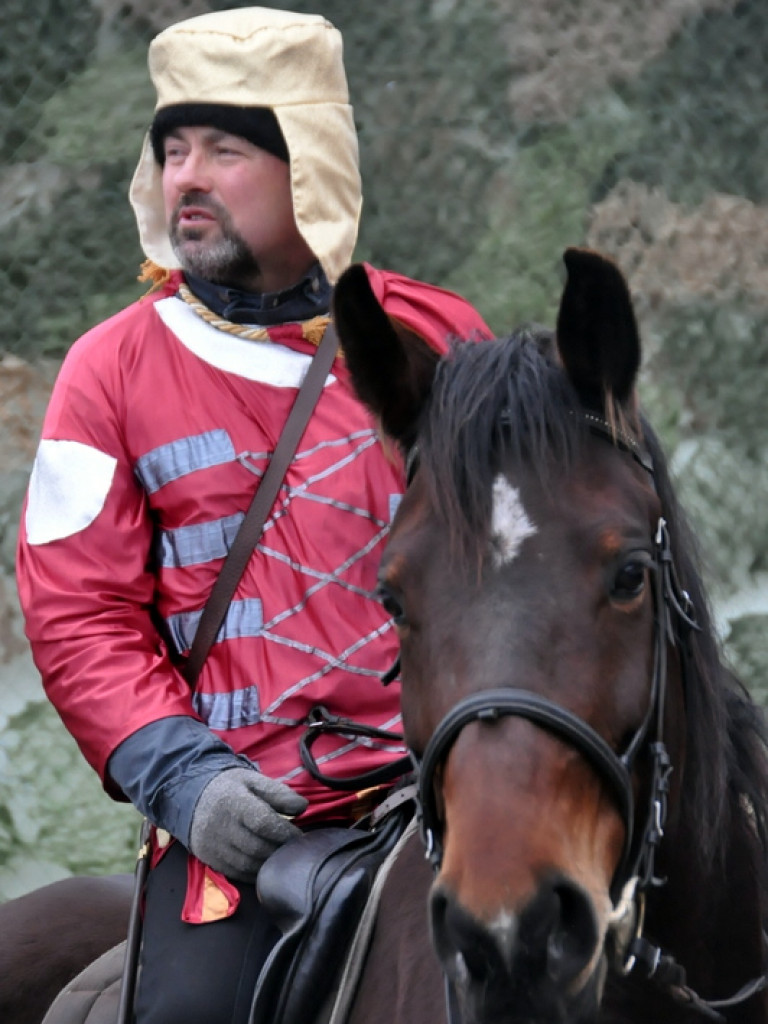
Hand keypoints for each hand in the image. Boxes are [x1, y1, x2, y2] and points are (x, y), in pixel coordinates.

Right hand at [188, 767, 307, 881]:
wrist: (191, 797)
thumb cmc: (230, 787)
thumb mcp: (253, 780)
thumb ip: (278, 792)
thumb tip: (302, 807)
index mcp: (234, 802)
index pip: (263, 822)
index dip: (284, 832)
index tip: (300, 836)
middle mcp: (221, 826)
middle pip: (256, 847)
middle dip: (280, 850)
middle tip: (296, 850)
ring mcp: (213, 846)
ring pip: (247, 864)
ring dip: (269, 865)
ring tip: (284, 859)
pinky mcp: (210, 859)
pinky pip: (237, 873)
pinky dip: (255, 873)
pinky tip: (267, 867)